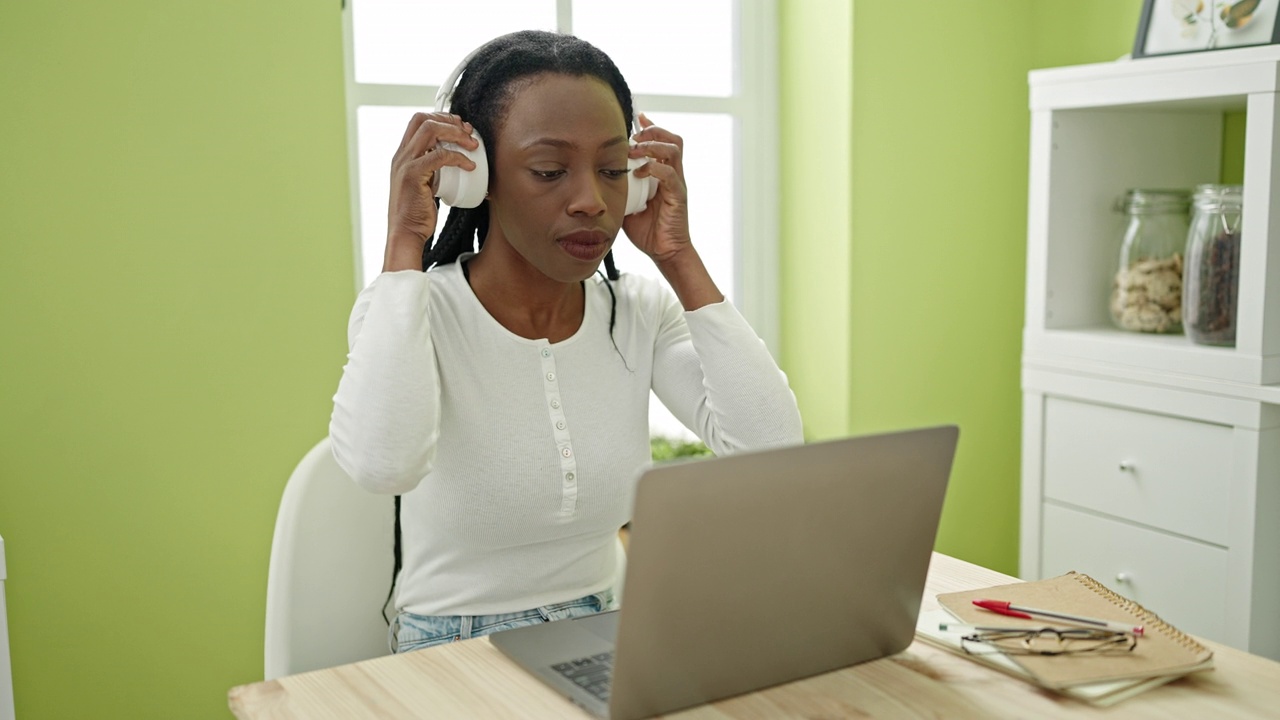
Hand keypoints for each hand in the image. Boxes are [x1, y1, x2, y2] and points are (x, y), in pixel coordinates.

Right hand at [384, 112, 478, 271]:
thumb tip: (454, 163)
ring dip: (455, 133)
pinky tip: (470, 165)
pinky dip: (458, 157)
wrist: (406, 233)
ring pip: (430, 131)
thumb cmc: (417, 214)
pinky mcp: (412, 175)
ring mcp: (404, 164)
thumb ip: (432, 171)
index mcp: (403, 156)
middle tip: (468, 131)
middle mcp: (401, 156)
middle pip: (423, 119)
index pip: (418, 122)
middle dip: (449, 120)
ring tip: (472, 144)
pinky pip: (439, 156)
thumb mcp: (424, 185)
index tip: (461, 127)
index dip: (441, 118)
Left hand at [622, 114, 692, 264]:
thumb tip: (598, 178)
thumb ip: (620, 188)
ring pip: (673, 149)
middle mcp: (673, 175)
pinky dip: (654, 168)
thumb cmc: (648, 231)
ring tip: (635, 149)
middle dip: (652, 131)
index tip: (637, 118)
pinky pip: (669, 174)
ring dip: (652, 145)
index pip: (663, 142)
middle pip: (672, 139)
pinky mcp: (678, 196)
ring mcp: (677, 184)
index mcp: (663, 175)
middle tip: (634, 135)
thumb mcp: (627, 204)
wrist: (664, 252)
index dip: (651, 128)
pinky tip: (640, 173)